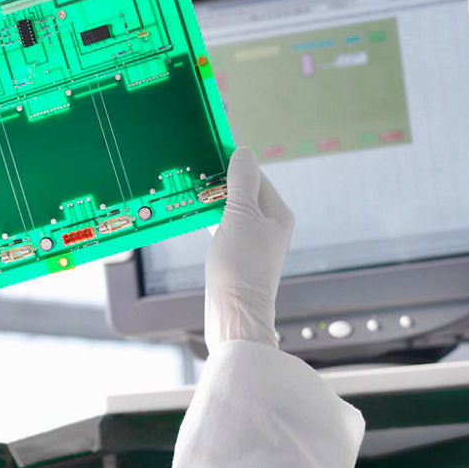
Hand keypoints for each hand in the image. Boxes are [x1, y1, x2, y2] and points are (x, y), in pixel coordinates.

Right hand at [204, 148, 294, 352]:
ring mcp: (253, 242)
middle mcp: (269, 226)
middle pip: (243, 192)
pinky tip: (195, 215)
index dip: (232, 165)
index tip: (207, 154)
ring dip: (213, 201)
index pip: (256, 176)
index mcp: (278, 213)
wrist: (235, 314)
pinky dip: (210, 219)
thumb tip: (243, 153)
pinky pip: (223, 227)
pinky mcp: (237, 255)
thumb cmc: (242, 266)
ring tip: (191, 193)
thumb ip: (242, 182)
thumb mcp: (240, 216)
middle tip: (194, 174)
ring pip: (231, 210)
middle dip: (220, 183)